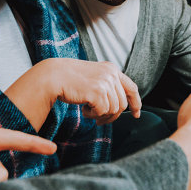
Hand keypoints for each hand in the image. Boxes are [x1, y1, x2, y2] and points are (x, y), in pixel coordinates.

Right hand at [7, 59, 140, 129]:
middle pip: (122, 104)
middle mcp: (111, 73)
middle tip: (99, 120)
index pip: (131, 87)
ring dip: (100, 115)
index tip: (136, 114)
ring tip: (87, 110)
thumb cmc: (70, 80)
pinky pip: (102, 112)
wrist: (54, 76)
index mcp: (111, 69)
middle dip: (112, 116)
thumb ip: (107, 86)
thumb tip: (119, 107)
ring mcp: (105, 82)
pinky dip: (93, 115)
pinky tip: (83, 109)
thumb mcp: (93, 78)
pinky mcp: (98, 91)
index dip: (136, 102)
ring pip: (113, 110)